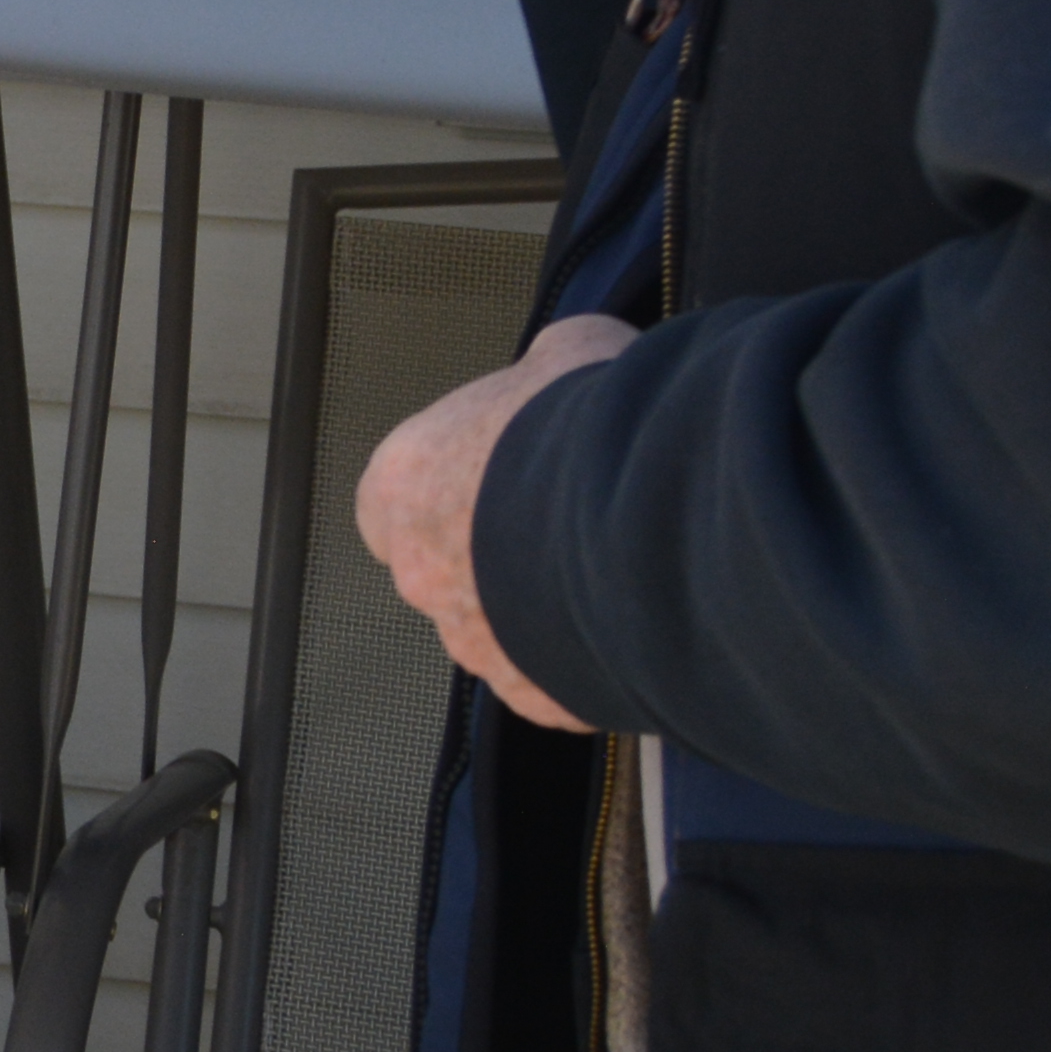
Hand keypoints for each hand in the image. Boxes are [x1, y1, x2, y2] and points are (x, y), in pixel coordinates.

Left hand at [358, 313, 637, 731]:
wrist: (659, 520)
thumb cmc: (598, 432)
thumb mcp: (571, 353)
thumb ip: (547, 367)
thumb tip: (563, 361)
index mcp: (404, 483)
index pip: (391, 503)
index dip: (443, 497)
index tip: (488, 488)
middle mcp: (423, 571)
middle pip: (445, 572)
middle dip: (498, 558)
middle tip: (567, 531)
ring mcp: (477, 644)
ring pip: (502, 634)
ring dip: (545, 612)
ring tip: (615, 576)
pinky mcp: (537, 698)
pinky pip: (559, 682)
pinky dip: (592, 659)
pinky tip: (636, 623)